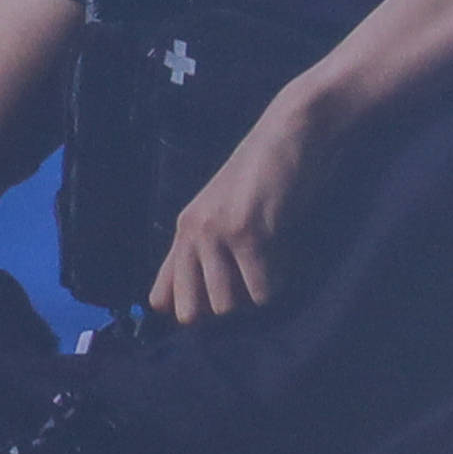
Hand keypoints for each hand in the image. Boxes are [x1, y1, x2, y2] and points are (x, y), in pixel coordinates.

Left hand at [151, 107, 319, 324]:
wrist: (291, 133)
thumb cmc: (268, 175)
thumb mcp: (225, 211)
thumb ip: (207, 251)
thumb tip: (194, 306)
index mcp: (184, 229)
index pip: (162, 296)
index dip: (186, 314)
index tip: (211, 319)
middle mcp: (192, 233)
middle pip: (193, 312)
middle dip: (225, 311)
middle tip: (250, 286)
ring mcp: (217, 233)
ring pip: (227, 306)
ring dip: (254, 297)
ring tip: (269, 267)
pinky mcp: (248, 234)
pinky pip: (262, 292)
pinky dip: (278, 286)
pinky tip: (286, 257)